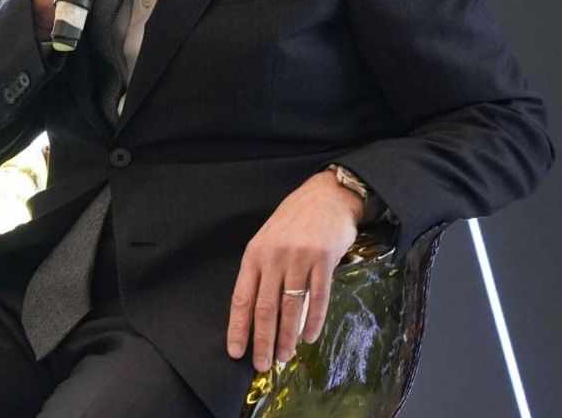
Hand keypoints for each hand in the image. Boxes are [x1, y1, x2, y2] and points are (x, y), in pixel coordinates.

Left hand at [226, 169, 362, 371]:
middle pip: (266, 307)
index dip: (238, 327)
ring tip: (284, 357)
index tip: (236, 352)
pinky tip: (309, 338)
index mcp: (255, 253)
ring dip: (287, 337)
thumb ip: (261, 271)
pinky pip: (318, 297)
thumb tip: (255, 313)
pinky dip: (314, 321)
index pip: (242, 297)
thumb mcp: (268, 239)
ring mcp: (299, 257)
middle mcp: (274, 256)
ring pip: (291, 307)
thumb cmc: (293, 220)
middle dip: (263, 341)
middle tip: (262, 365)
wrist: (325, 195)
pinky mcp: (324, 259)